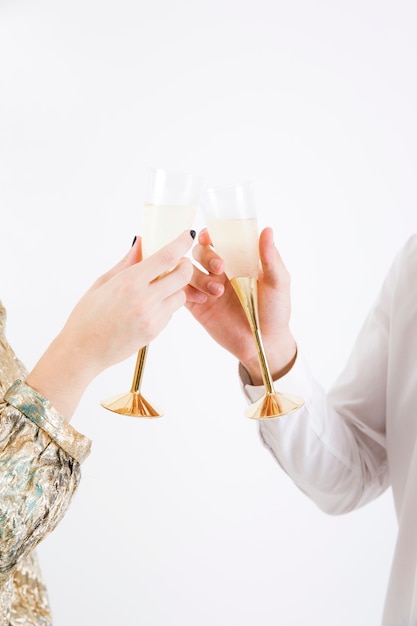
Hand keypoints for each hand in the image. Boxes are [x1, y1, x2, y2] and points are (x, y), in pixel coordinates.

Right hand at [26, 230, 194, 418]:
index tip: (188, 235)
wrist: (84, 350)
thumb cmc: (88, 316)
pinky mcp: (155, 332)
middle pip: (182, 275)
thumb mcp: (103, 283)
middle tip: (180, 262)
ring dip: (176, 288)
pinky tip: (149, 307)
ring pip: (180, 295)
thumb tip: (141, 242)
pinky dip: (166, 306)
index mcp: (129, 281)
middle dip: (185, 266)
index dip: (182, 243)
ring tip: (159, 288)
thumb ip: (127, 262)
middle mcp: (144, 299)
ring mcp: (152, 317)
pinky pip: (171, 313)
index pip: (166, 257)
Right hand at [186, 227, 296, 384]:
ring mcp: (207, 288)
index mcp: (238, 260)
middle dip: (206, 256)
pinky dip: (188, 292)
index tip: (209, 237)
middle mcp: (220, 271)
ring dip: (199, 277)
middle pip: (199, 252)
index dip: (209, 234)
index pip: (218, 239)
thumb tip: (267, 230)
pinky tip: (203, 300)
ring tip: (217, 292)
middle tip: (220, 268)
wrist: (264, 343)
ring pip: (188, 271)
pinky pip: (183, 293)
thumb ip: (270, 257)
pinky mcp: (198, 307)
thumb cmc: (275, 311)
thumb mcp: (278, 282)